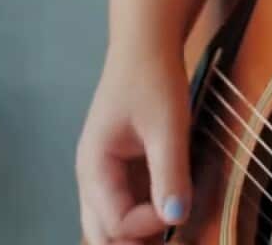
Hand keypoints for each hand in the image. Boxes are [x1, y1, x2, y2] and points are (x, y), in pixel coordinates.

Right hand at [76, 45, 191, 243]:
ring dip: (135, 236)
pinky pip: (123, 209)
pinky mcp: (121, 171)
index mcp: (94, 167)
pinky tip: (166, 214)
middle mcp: (92, 178)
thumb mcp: (167, 125)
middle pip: (101, 235)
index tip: (179, 205)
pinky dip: (141, 220)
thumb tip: (175, 218)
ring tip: (166, 233)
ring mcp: (104, 176)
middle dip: (132, 244)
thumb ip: (170, 172)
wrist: (147, 47)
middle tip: (169, 237)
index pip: (115, 222)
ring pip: (108, 227)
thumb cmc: (153, 79)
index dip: (148, 224)